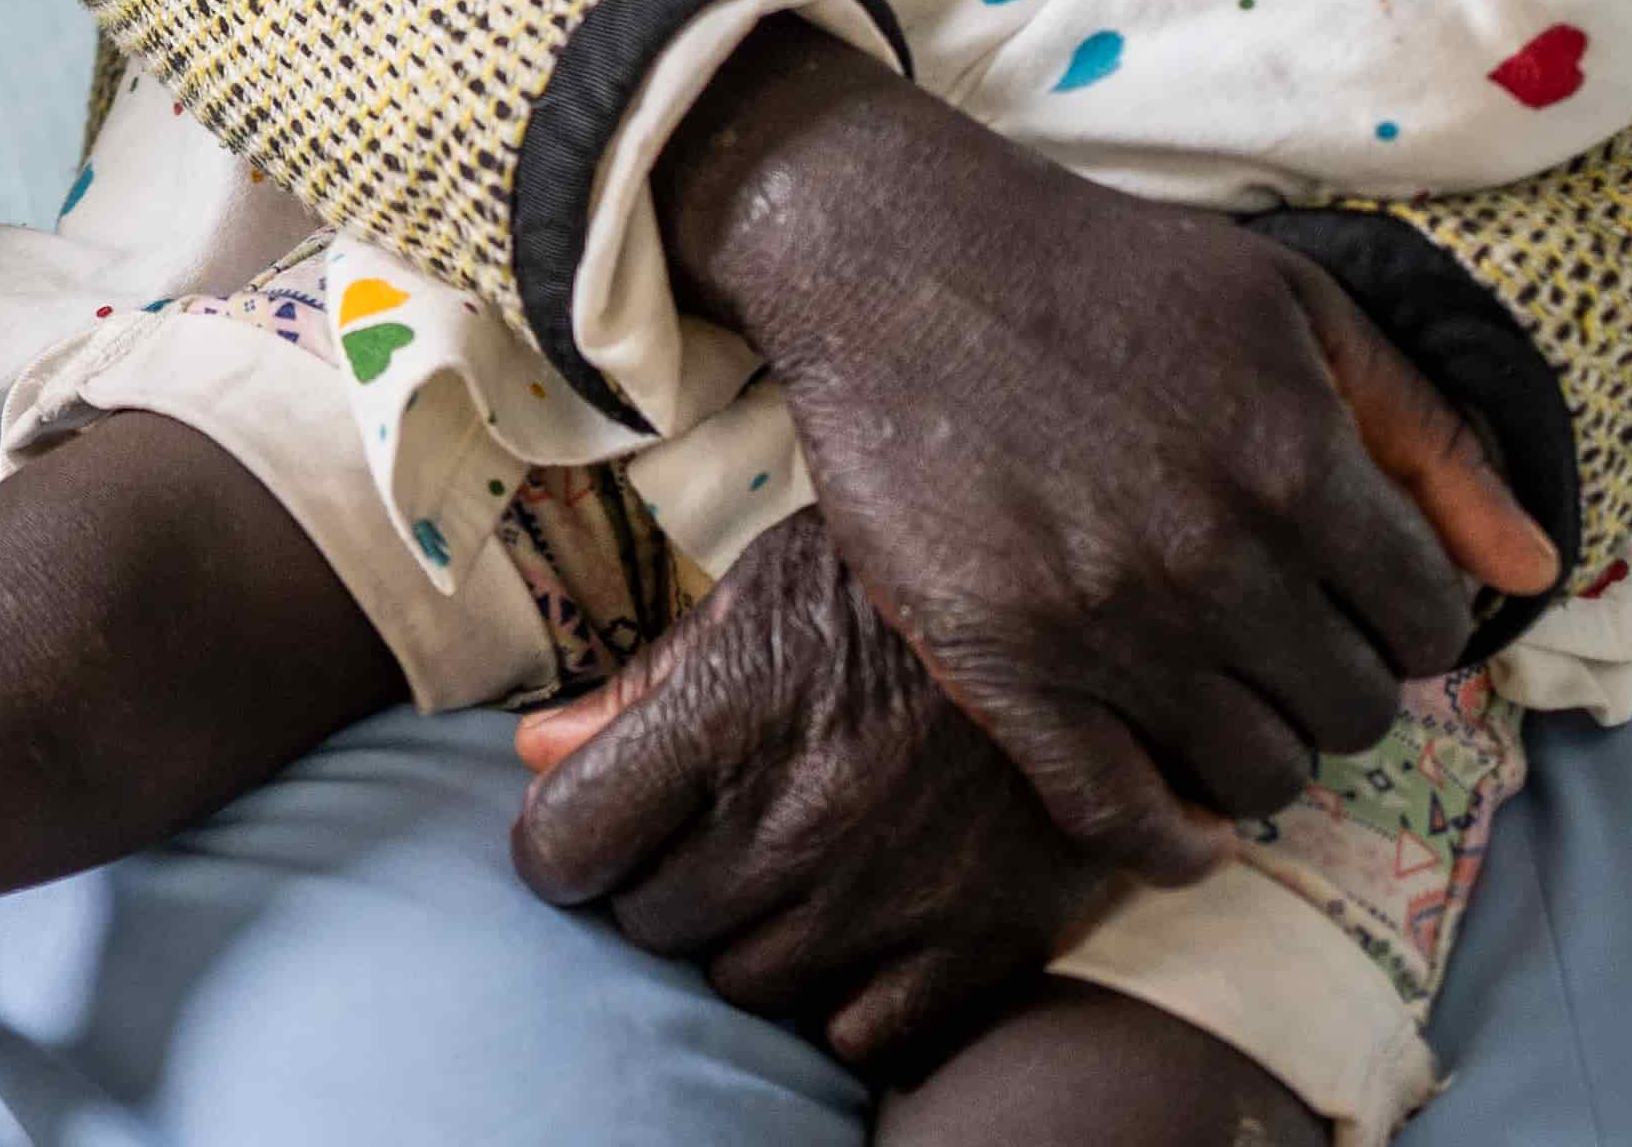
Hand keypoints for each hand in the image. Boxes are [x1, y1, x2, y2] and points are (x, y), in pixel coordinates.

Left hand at [510, 512, 1099, 1077]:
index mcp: (728, 713)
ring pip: (745, 987)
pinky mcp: (978, 949)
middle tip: (717, 835)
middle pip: (655, 923)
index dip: (562, 841)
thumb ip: (648, 683)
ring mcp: (887, 895)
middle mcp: (797, 817)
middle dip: (665, 885)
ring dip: (751, 944)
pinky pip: (857, 1039)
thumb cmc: (912, 592)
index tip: (589, 828)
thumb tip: (531, 753)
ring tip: (796, 876)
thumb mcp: (771, 591)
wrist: (1100, 616)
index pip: (567, 840)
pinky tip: (863, 934)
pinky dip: (846, 1002)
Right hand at [660, 25, 1556, 871]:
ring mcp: (1109, 624)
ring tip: (1222, 693)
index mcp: (1302, 467)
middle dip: (1337, 679)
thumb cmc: (1108, 270)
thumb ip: (1430, 438)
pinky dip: (1173, 843)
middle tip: (1280, 636)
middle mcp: (1218, 560)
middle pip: (1355, 713)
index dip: (1405, 616)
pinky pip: (1121, 818)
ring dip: (1262, 749)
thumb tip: (1538, 569)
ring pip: (1261, 777)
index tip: (1355, 595)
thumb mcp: (1297, 307)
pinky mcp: (1004, 665)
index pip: (1431, 629)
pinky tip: (1184, 822)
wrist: (898, 254)